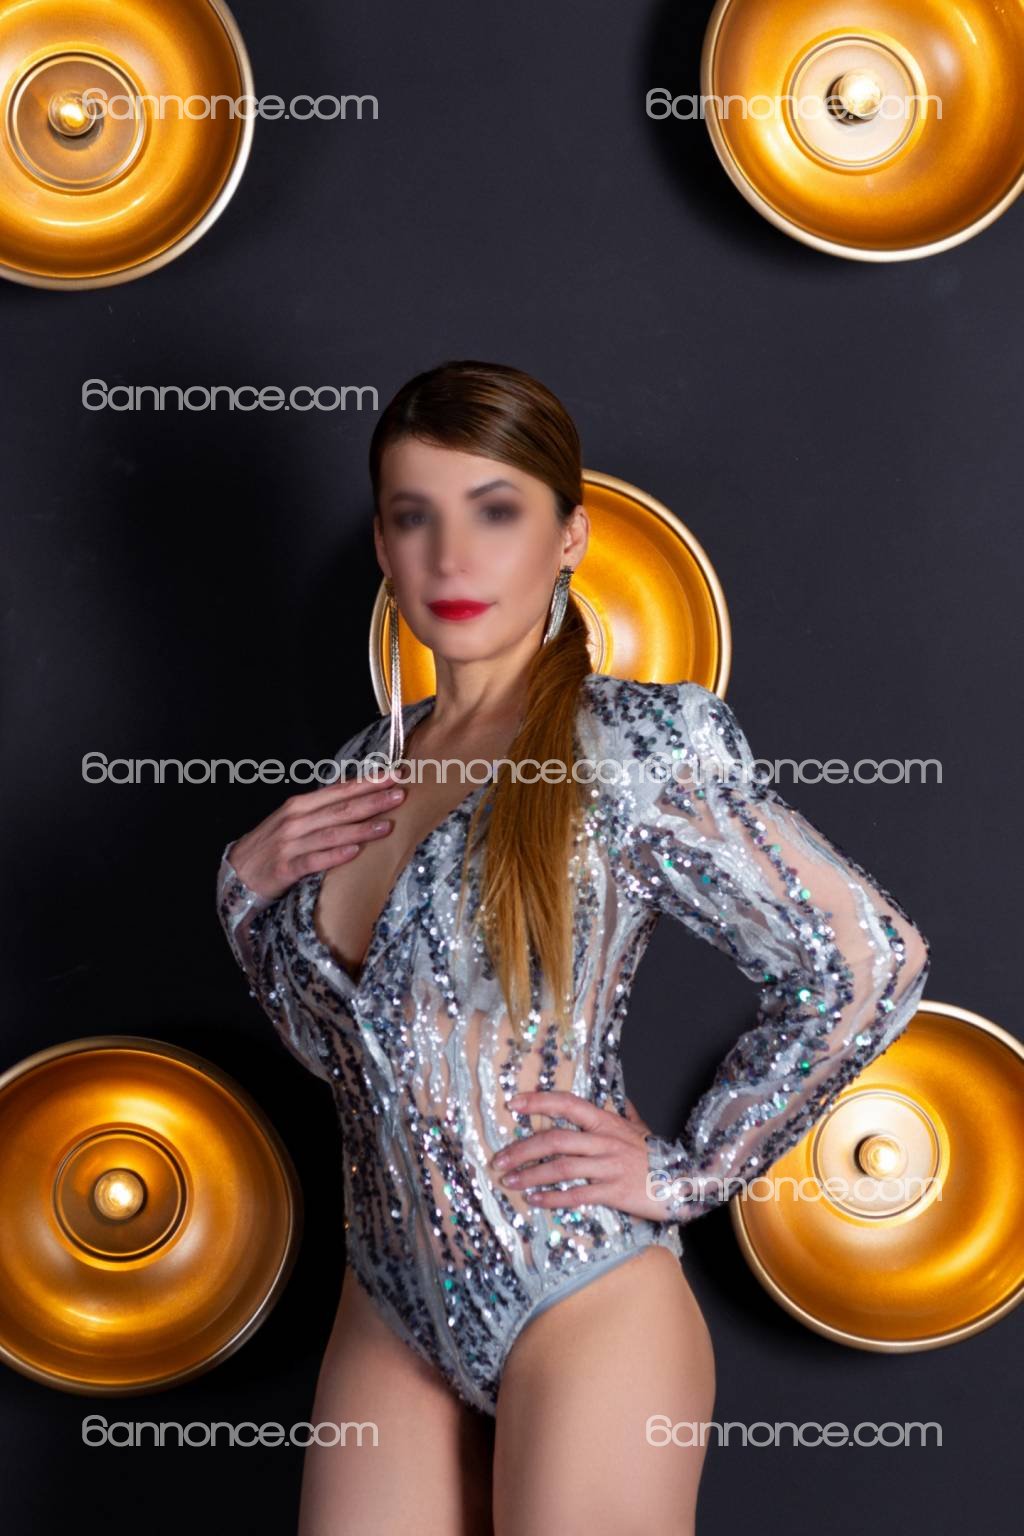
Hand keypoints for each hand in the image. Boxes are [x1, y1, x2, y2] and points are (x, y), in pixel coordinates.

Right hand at [225, 769, 406, 902]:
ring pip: (331, 833)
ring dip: (360, 828)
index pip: (339, 790)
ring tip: (387, 825)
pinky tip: (354, 851)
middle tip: (400, 795)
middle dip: (372, 801)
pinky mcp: (286, 868)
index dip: (367, 783)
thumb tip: (356, 797)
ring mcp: (290, 844)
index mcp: (300, 805)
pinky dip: (335, 855)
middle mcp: (295, 820)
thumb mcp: (293, 820)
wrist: (237, 873)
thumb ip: (321, 810)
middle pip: (340, 809)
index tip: (393, 776)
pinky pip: (314, 860)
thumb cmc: (271, 845)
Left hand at [489, 1089, 672, 1222]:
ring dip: (531, 1174)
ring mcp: (609, 1166)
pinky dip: (553, 1198)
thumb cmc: (658, 1155)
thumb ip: (626, 1113)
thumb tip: (623, 1098)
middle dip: (522, 1149)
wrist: (687, 1180)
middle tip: (499, 1159)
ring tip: (510, 1180)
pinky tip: (536, 1200)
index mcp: (606, 1122)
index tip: (514, 1104)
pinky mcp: (614, 1191)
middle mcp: (604, 1141)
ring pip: (562, 1167)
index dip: (539, 1102)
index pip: (567, 1104)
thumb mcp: (640, 1128)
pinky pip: (578, 1194)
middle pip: (555, 1139)